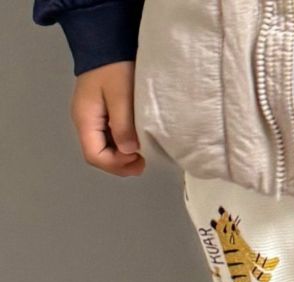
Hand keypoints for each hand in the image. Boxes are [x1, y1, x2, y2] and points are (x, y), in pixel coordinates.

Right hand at [70, 61, 144, 176]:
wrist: (108, 40)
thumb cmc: (114, 66)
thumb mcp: (120, 95)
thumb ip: (123, 125)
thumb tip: (129, 152)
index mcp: (85, 119)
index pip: (95, 156)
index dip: (116, 164)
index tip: (137, 158)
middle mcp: (84, 122)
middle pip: (98, 156)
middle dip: (120, 164)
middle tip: (143, 162)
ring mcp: (92, 118)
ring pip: (104, 149)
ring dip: (122, 157)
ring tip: (142, 155)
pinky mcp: (101, 114)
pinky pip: (109, 138)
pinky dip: (122, 145)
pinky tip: (136, 143)